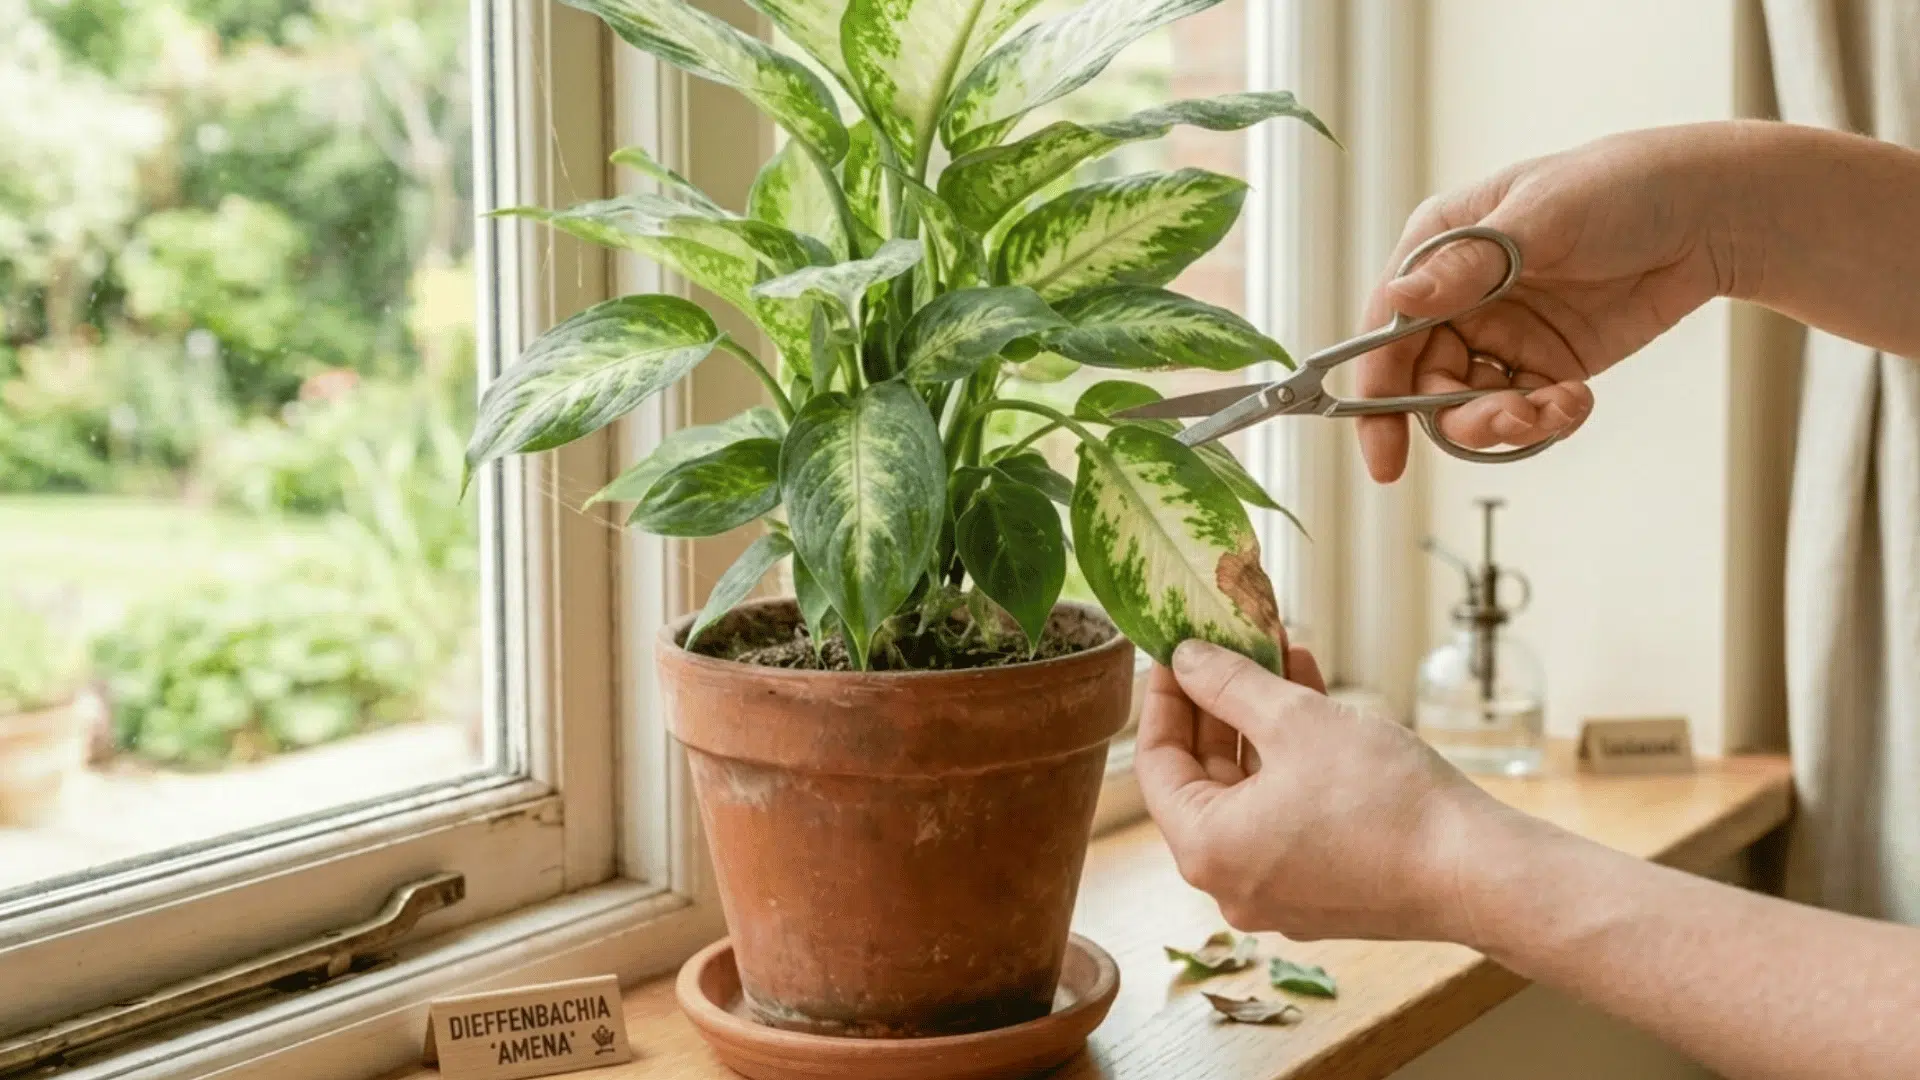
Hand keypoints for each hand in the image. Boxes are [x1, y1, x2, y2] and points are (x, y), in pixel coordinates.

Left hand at [1136, 639, 1513, 941]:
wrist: (1478, 873)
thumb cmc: (1383, 801)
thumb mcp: (1295, 720)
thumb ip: (1229, 685)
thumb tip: (1186, 659)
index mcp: (1206, 848)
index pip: (1156, 762)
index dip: (1165, 697)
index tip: (1177, 650)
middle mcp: (1231, 881)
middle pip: (1205, 776)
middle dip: (1223, 701)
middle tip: (1232, 641)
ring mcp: (1279, 890)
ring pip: (1253, 789)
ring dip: (1264, 720)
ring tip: (1281, 651)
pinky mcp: (1324, 887)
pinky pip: (1289, 812)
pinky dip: (1294, 759)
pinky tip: (1315, 696)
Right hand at [1357, 123, 1753, 481]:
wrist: (1710, 212)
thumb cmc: (1621, 186)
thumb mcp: (1540, 218)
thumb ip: (1466, 266)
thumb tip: (1397, 300)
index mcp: (1439, 250)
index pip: (1386, 329)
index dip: (1376, 391)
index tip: (1383, 453)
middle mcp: (1459, 297)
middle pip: (1422, 382)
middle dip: (1458, 415)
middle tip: (1510, 419)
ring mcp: (1501, 334)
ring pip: (1469, 407)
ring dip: (1506, 422)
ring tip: (1554, 410)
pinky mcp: (1545, 363)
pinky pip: (1524, 412)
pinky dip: (1545, 420)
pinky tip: (1577, 402)